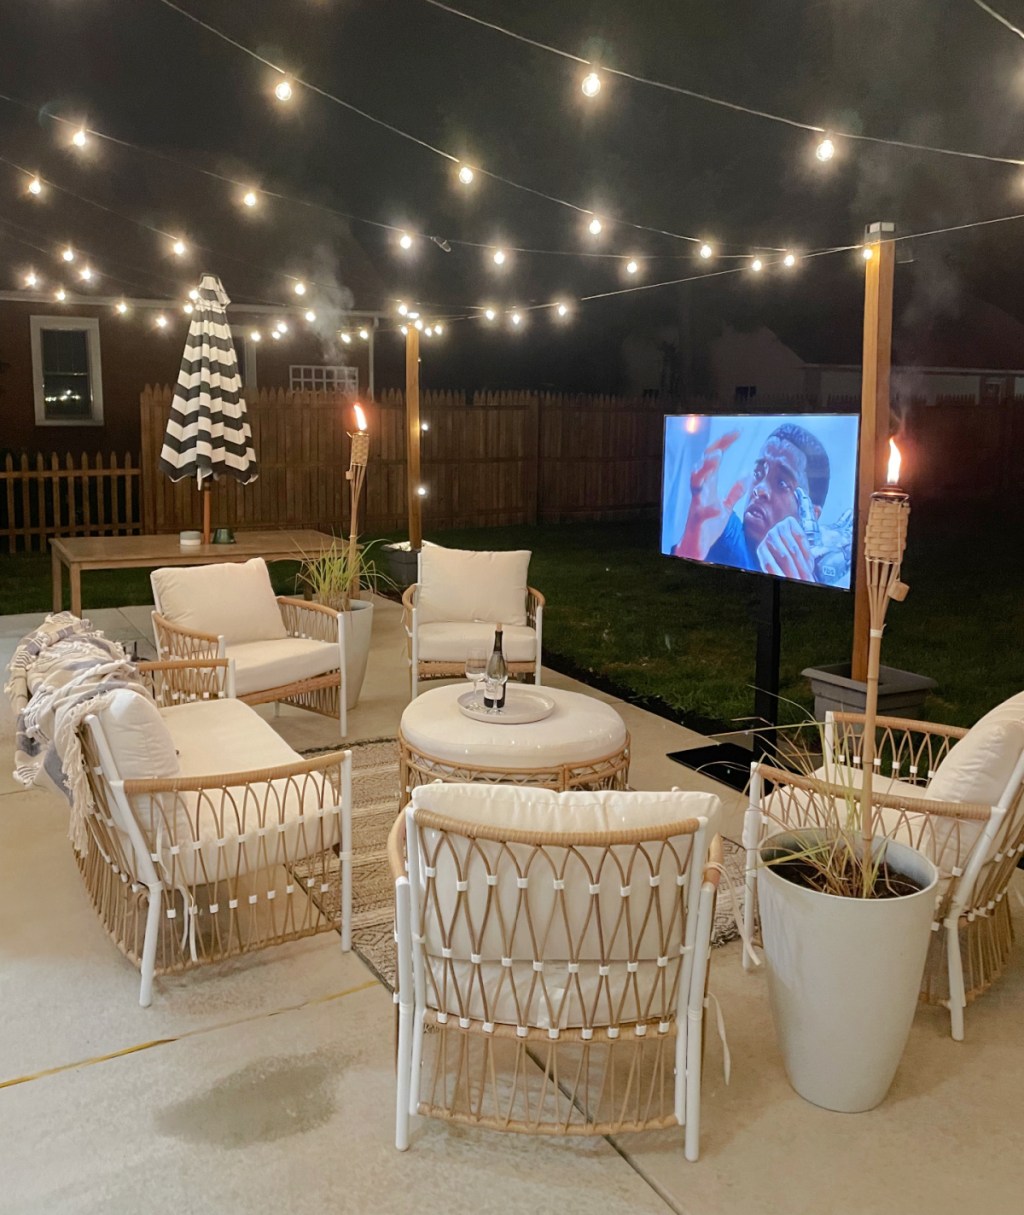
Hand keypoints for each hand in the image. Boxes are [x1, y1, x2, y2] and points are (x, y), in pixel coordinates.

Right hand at [674, 430, 746, 558]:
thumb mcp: (725, 507)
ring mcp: (697, 505)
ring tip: (717, 457)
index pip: (715, 458)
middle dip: (715, 449)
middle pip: (704, 463)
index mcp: (708, 485)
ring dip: (705, 468)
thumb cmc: (708, 527)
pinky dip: (710, 510)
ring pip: (696, 481)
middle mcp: (701, 491)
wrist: (696, 548)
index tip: (738, 431)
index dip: (725, 443)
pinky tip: (718, 508)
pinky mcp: (697, 521)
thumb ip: (734, 492)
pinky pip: (702, 513)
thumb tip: (746, 476)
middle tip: (728, 438)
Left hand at [757, 516, 815, 580]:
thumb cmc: (780, 554)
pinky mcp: (790, 522)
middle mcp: (769, 537)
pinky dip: (807, 553)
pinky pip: (801, 538)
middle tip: (804, 581)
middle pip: (784, 557)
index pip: (768, 563)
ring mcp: (779, 528)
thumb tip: (792, 581)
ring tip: (809, 577)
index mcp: (762, 549)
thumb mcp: (777, 564)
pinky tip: (810, 565)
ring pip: (794, 550)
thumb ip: (779, 571)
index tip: (790, 582)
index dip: (779, 574)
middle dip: (796, 572)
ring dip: (803, 566)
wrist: (783, 533)